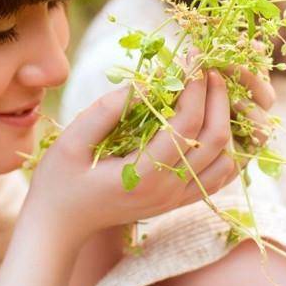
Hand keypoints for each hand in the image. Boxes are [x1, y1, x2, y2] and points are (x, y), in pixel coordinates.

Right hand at [27, 69, 248, 241]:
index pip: (187, 125)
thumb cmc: (58, 181)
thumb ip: (106, 111)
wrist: (59, 226)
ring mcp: (175, 200)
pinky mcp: (176, 202)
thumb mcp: (72, 141)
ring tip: (211, 93)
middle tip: (208, 68)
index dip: (194, 88)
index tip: (192, 59)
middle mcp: (168, 190)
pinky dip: (225, 150)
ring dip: (226, 123)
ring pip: (226, 161)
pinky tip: (212, 125)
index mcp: (144, 175)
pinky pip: (218, 178)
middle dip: (218, 99)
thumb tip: (144, 84)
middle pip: (216, 140)